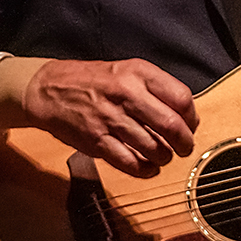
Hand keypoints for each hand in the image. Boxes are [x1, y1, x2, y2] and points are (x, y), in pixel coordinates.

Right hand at [22, 58, 198, 177]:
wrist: (49, 89)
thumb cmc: (92, 81)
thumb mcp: (127, 71)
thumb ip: (155, 88)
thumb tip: (184, 114)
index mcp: (138, 73)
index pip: (181, 97)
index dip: (192, 117)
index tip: (191, 125)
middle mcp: (127, 94)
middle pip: (171, 125)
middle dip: (184, 143)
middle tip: (184, 148)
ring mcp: (111, 118)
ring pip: (153, 147)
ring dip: (164, 157)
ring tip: (163, 156)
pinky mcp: (96, 140)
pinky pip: (129, 162)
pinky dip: (144, 170)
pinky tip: (148, 168)